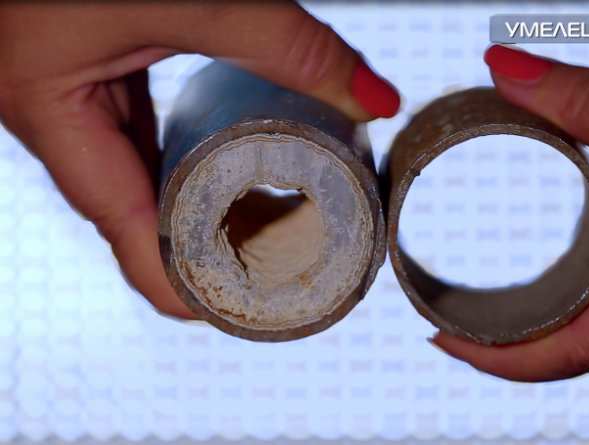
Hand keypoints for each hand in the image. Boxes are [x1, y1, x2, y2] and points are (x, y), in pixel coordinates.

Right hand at [0, 2, 399, 318]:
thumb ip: (287, 45)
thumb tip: (375, 100)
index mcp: (55, 117)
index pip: (128, 235)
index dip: (187, 286)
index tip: (251, 308)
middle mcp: (59, 121)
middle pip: (140, 218)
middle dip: (209, 248)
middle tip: (283, 260)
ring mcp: (77, 100)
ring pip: (143, 180)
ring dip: (204, 206)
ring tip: (275, 225)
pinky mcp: (99, 76)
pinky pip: (145, 140)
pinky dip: (190, 160)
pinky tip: (232, 167)